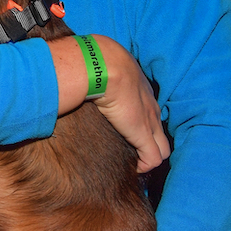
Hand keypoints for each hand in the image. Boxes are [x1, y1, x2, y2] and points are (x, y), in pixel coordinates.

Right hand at [50, 35, 169, 172]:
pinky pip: (153, 158)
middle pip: (159, 132)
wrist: (102, 64)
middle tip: (132, 154)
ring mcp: (150, 121)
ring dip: (147, 157)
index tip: (124, 131)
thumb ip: (92, 73)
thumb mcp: (99, 66)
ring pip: (161, 147)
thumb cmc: (94, 62)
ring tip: (132, 163)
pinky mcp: (143, 134)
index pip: (148, 111)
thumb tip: (69, 73)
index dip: (139, 124)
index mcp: (139, 90)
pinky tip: (133, 168)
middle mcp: (150, 106)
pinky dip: (144, 166)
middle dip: (149, 144)